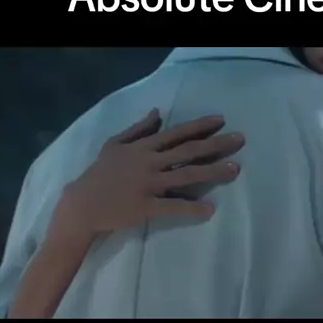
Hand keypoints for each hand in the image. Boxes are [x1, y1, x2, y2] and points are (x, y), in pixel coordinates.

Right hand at [50, 109, 244, 238]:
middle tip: (240, 140)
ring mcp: (148, 185)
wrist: (81, 205)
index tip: (221, 121)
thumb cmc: (99, 174)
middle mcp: (149, 163)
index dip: (200, 126)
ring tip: (235, 170)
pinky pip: (173, 207)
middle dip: (216, 145)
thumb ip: (138, 129)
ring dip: (213, 172)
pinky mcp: (146, 207)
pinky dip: (192, 208)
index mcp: (143, 148)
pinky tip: (210, 210)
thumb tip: (158, 113)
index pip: (176, 133)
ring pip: (186, 176)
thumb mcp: (114, 145)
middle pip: (188, 151)